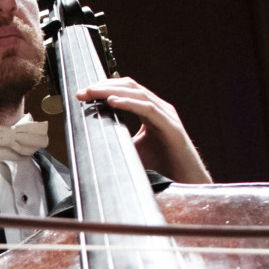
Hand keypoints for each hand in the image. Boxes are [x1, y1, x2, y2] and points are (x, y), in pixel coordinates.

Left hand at [75, 77, 211, 184]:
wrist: (185, 182)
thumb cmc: (162, 167)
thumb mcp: (132, 149)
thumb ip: (117, 140)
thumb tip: (92, 142)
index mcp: (151, 112)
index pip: (127, 91)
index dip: (105, 88)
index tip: (84, 93)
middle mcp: (160, 109)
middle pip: (131, 87)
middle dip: (105, 86)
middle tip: (83, 92)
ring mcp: (167, 116)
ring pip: (138, 95)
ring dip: (113, 91)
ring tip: (93, 93)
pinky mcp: (171, 128)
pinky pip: (149, 110)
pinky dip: (129, 103)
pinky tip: (113, 101)